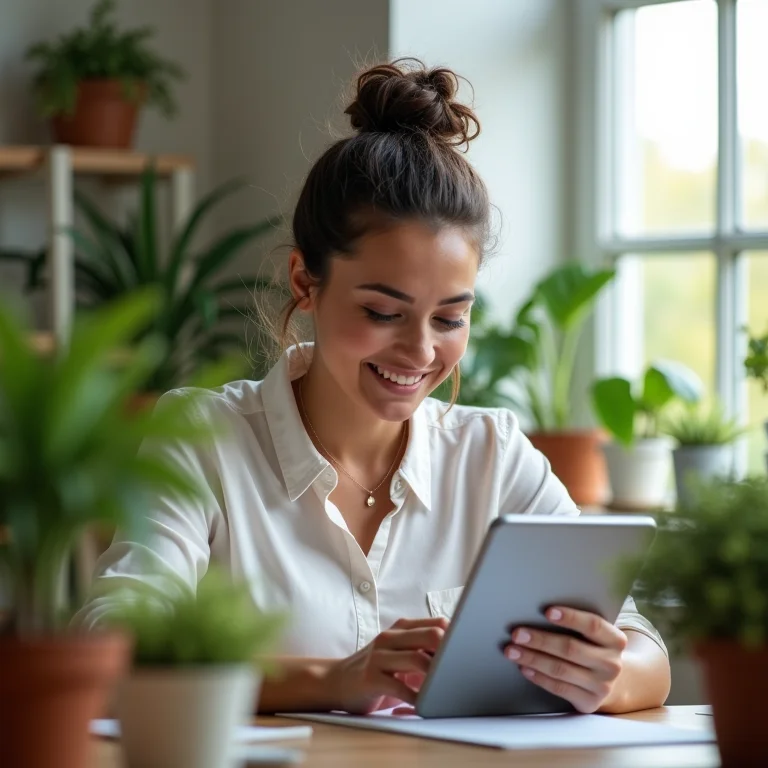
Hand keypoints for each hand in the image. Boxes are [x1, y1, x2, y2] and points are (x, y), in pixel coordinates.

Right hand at [325, 617, 447, 713]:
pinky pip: (400, 688)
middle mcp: (390, 637)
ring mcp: (379, 656)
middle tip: (459, 673)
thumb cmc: (376, 669)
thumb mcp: (400, 653)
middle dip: (450, 654)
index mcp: (402, 628)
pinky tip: (423, 705)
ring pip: (418, 660)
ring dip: (436, 678)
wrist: (335, 681)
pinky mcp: (370, 677)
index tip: (467, 655)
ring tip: (443, 690)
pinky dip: (416, 699)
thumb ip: (423, 649)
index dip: (457, 638)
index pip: (439, 623)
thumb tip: (459, 654)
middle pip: (433, 636)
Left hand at [505, 606, 626, 713]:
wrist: (610, 681)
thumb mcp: (594, 635)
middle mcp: (611, 664)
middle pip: (570, 648)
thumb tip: (537, 611)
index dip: (571, 617)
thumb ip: (577, 624)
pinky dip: (538, 677)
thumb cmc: (593, 648)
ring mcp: (602, 686)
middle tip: (516, 634)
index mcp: (615, 640)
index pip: (593, 625)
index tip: (547, 611)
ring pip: (561, 669)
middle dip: (540, 640)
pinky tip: (524, 668)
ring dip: (532, 659)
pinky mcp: (589, 702)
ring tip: (512, 650)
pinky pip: (559, 688)